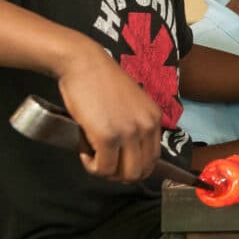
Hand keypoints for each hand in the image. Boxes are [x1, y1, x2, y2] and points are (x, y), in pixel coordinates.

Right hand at [57, 40, 161, 181]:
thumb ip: (135, 125)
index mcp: (154, 118)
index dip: (133, 167)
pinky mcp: (108, 137)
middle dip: (120, 174)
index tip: (116, 160)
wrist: (84, 63)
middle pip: (141, 171)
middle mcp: (147, 126)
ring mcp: (129, 132)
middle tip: (102, 162)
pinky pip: (103, 168)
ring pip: (125, 175)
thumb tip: (126, 156)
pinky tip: (84, 152)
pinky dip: (92, 166)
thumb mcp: (130, 104)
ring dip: (106, 172)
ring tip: (93, 156)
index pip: (153, 159)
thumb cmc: (100, 82)